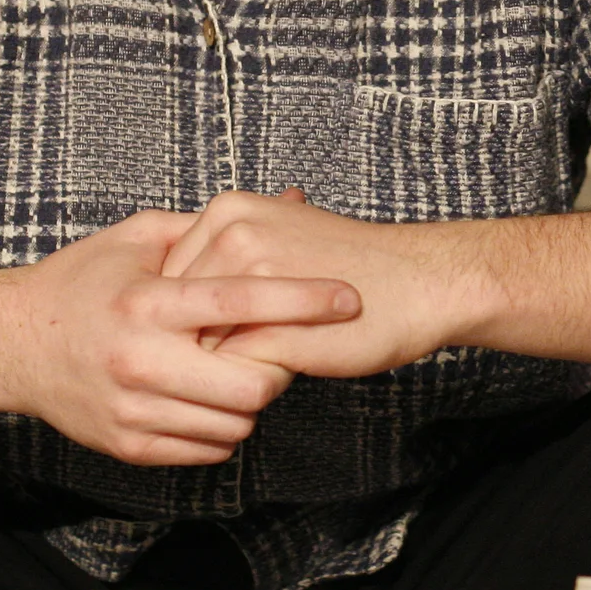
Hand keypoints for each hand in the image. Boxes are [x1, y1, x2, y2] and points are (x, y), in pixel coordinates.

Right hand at [0, 210, 360, 465]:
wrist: (10, 343)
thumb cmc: (82, 281)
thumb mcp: (138, 238)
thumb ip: (209, 226)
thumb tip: (284, 199)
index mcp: (146, 302)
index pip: (242, 303)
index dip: (303, 300)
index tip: (349, 297)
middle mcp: (139, 360)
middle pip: (250, 384)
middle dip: (283, 367)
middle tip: (287, 347)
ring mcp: (133, 409)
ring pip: (235, 424)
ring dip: (254, 398)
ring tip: (244, 368)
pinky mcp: (128, 444)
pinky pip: (207, 448)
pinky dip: (224, 425)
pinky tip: (213, 395)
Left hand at [162, 189, 471, 379]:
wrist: (423, 282)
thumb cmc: (355, 265)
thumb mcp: (280, 233)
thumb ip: (226, 252)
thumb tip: (170, 291)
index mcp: (228, 210)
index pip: (167, 277)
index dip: (186, 312)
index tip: (211, 325)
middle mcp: (232, 236)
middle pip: (174, 313)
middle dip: (196, 338)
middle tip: (234, 346)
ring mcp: (250, 283)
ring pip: (196, 344)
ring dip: (219, 362)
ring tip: (262, 354)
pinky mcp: (271, 331)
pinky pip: (229, 371)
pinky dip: (244, 379)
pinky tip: (281, 367)